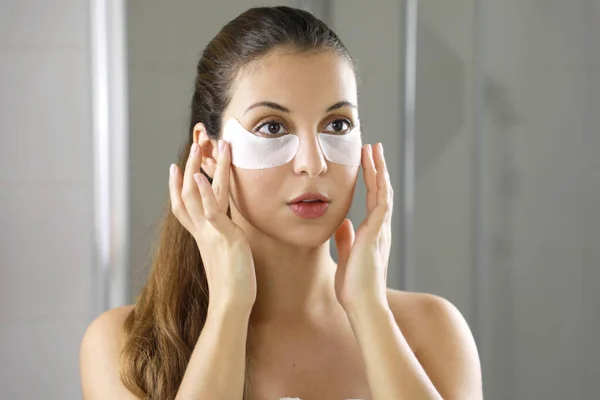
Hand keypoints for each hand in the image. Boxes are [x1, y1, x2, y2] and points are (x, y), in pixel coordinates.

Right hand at [169, 140, 256, 310]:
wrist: (232, 305)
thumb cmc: (233, 286)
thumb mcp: (227, 258)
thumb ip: (224, 242)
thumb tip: (228, 239)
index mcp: (202, 236)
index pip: (184, 206)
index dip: (178, 186)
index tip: (176, 168)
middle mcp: (202, 232)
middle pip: (186, 194)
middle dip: (188, 168)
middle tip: (191, 145)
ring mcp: (211, 233)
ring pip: (196, 195)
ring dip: (196, 168)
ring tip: (198, 146)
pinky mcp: (223, 237)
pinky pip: (210, 211)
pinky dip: (202, 192)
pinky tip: (199, 175)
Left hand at [334, 143, 392, 311]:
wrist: (362, 304)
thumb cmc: (354, 286)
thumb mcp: (346, 257)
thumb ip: (346, 239)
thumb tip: (344, 224)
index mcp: (372, 233)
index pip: (373, 199)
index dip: (371, 179)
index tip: (366, 162)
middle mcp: (380, 228)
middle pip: (380, 190)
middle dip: (376, 168)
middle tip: (373, 147)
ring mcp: (380, 230)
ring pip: (383, 192)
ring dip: (378, 170)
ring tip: (374, 149)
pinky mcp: (376, 233)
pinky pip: (381, 203)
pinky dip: (380, 185)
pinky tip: (377, 170)